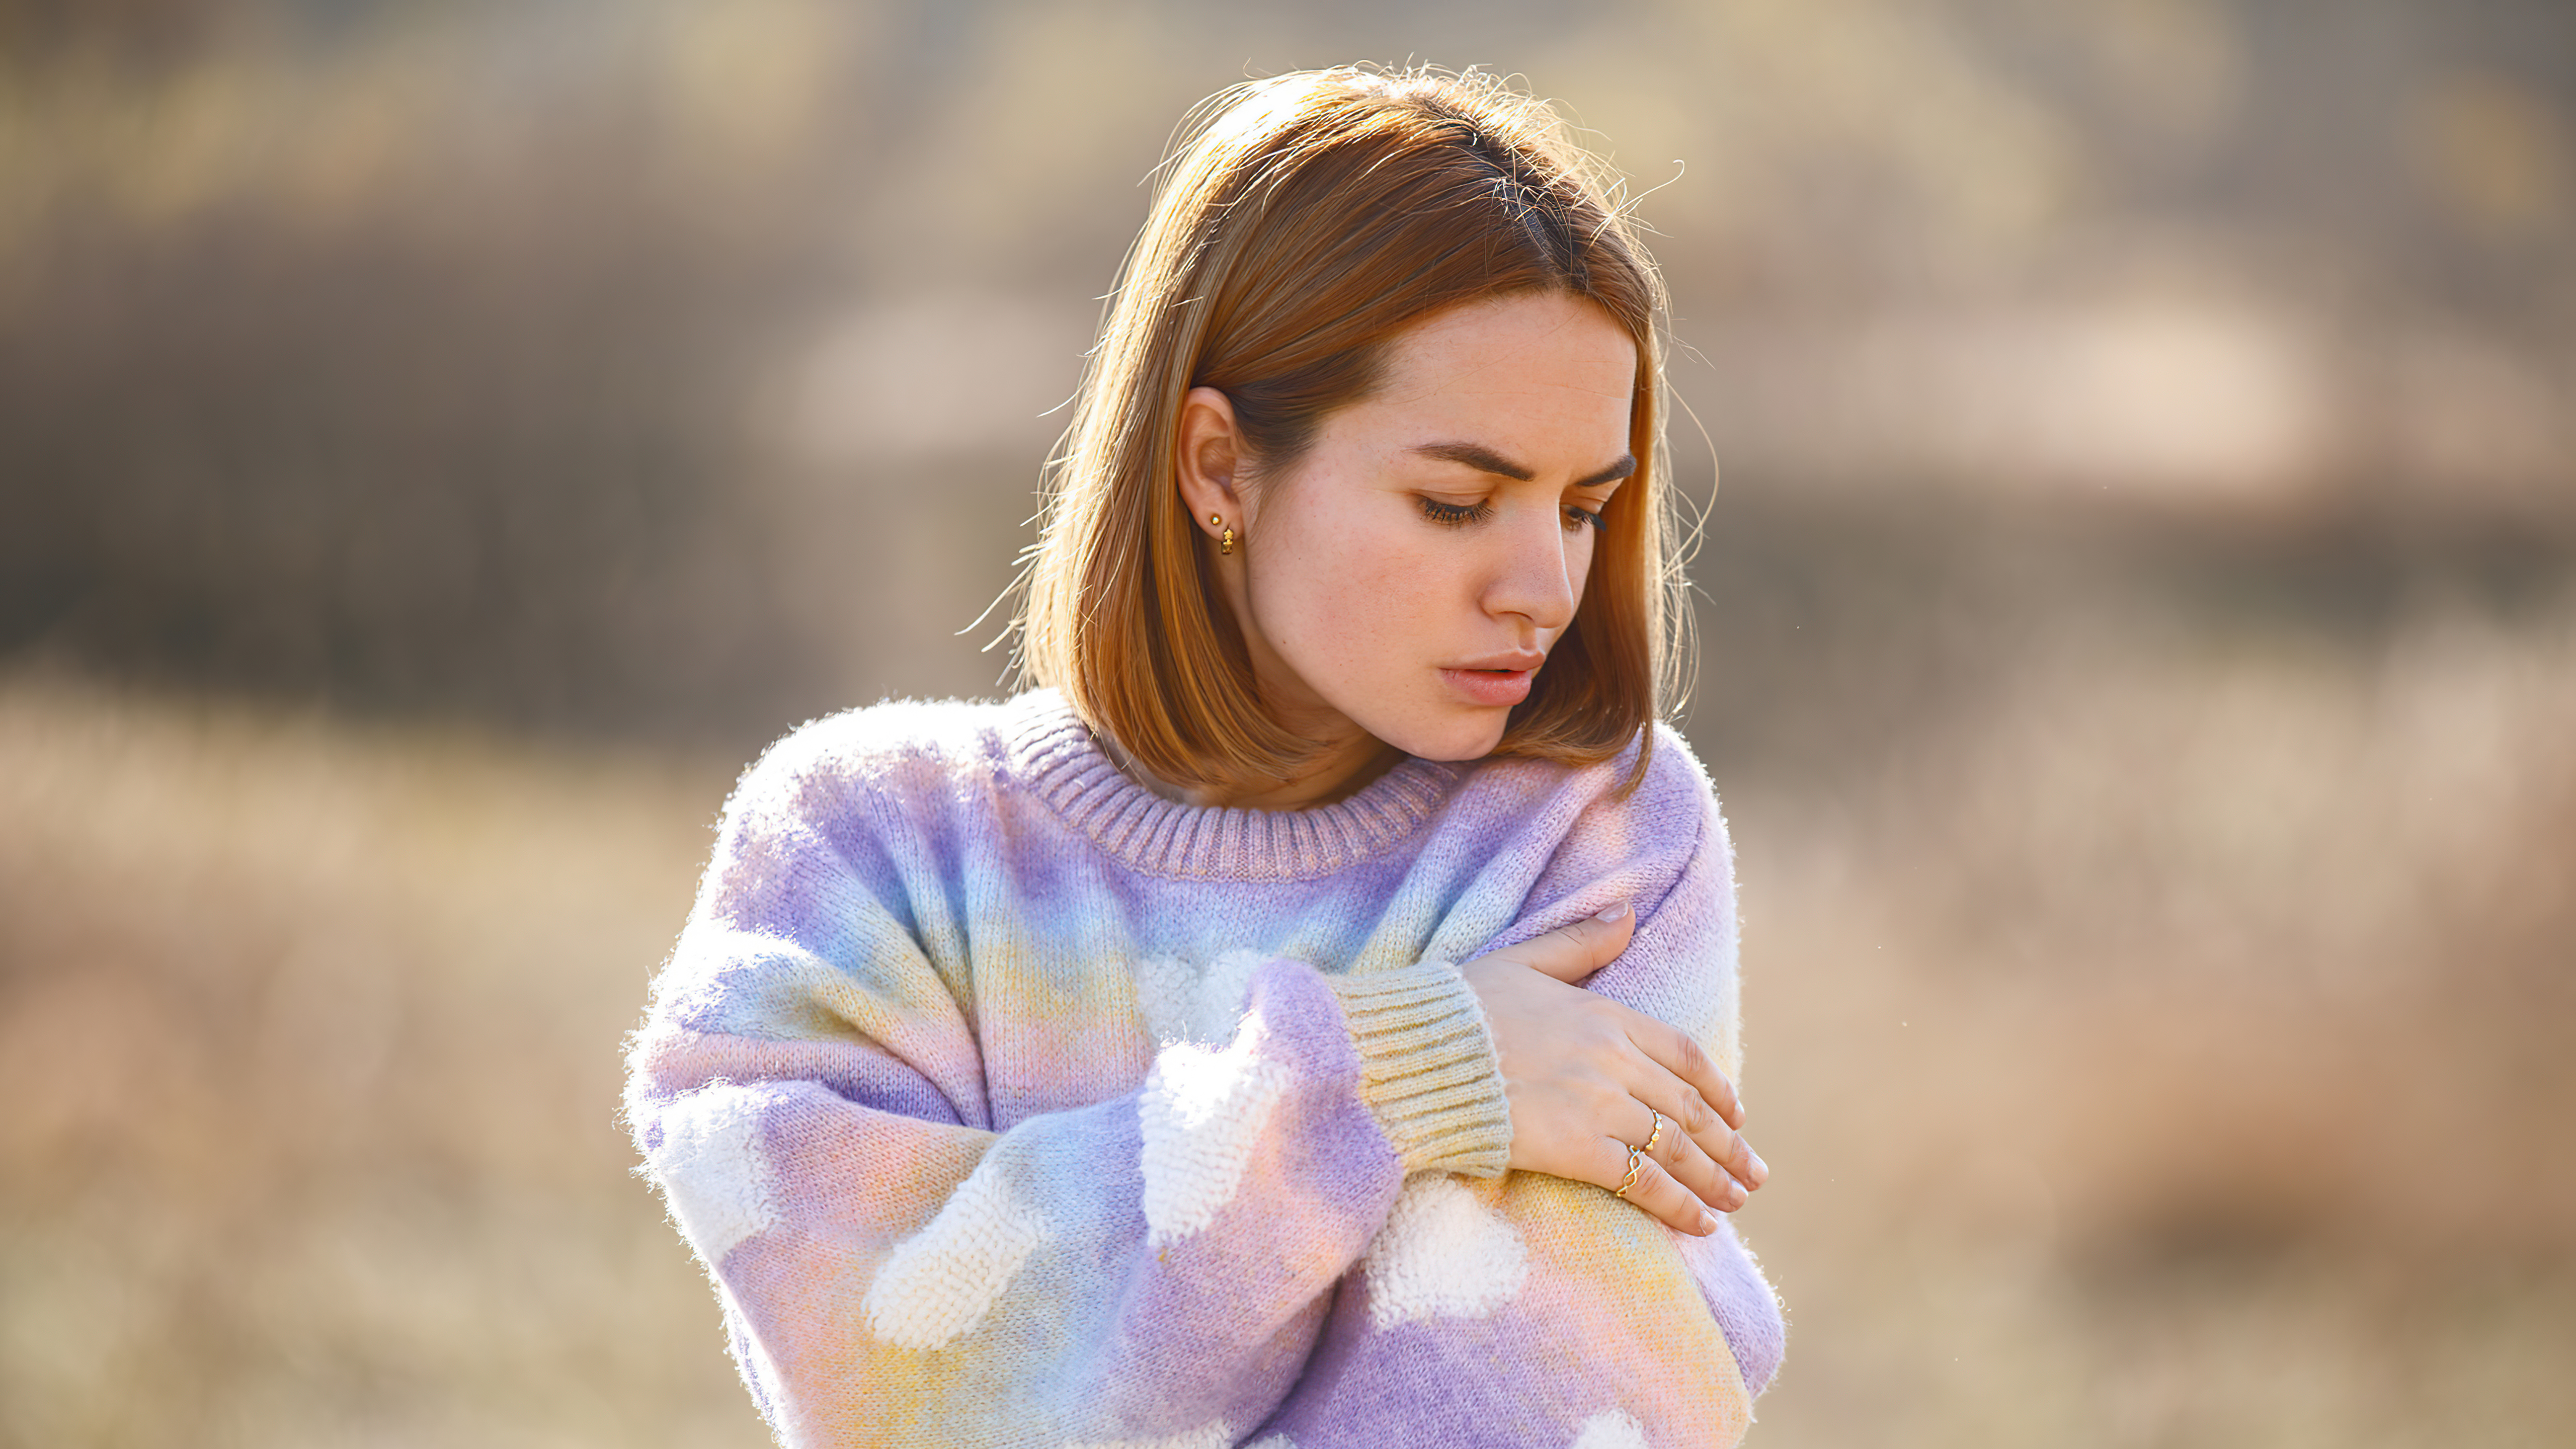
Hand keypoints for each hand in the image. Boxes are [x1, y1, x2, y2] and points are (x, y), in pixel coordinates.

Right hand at [1460, 903, 1767, 1235]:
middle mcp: (1613, 1060)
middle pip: (1689, 1107)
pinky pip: (1642, 1181)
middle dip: (1727, 1145)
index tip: (1737, 1115)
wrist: (1418, 1054)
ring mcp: (1598, 1106)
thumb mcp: (1523, 960)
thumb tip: (1628, 914)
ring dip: (1713, 1178)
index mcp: (1605, 1015)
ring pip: (1676, 1146)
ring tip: (1736, 1200)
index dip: (1718, 1089)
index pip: (1684, 1055)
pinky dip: (1678, 1204)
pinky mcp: (1576, 1149)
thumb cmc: (1460, 1008)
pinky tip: (1700, 1223)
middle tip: (1753, 1173)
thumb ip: (1580, 943)